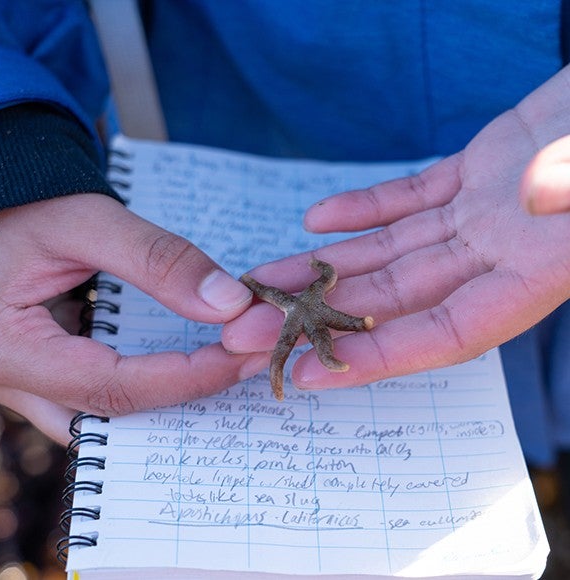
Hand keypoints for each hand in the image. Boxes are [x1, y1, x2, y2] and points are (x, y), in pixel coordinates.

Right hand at [0, 194, 266, 443]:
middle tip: (241, 363)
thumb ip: (157, 260)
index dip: (187, 377)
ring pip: (96, 418)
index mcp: (3, 348)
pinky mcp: (27, 373)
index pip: (112, 388)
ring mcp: (11, 383)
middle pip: (107, 416)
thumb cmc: (14, 205)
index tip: (243, 354)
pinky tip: (173, 364)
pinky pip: (86, 400)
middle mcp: (0, 381)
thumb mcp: (83, 221)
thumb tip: (230, 302)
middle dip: (182, 396)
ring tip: (216, 363)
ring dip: (159, 398)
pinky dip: (135, 386)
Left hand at [223, 67, 569, 390]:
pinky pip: (409, 198)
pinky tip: (315, 221)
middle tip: (254, 325)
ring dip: (325, 266)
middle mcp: (503, 254)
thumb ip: (569, 194)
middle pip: (396, 298)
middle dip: (322, 313)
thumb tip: (538, 197)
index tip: (309, 372)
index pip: (444, 335)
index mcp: (539, 273)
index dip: (376, 358)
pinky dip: (363, 209)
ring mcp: (485, 214)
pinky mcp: (476, 173)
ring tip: (265, 280)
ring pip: (389, 251)